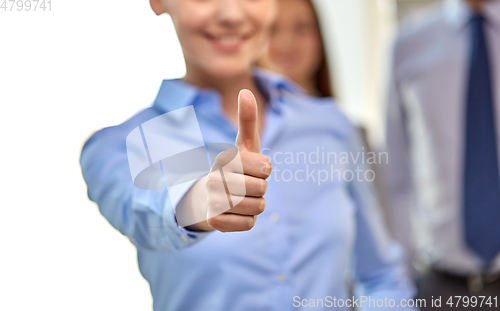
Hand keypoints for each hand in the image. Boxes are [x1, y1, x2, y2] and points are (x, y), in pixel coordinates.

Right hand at [204, 89, 271, 231]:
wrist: (207, 199)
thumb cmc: (233, 169)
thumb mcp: (243, 145)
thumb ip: (247, 120)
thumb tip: (245, 91)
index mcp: (225, 158)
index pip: (266, 167)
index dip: (264, 170)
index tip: (252, 169)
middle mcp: (214, 179)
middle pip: (262, 188)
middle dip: (260, 188)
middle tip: (245, 186)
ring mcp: (213, 201)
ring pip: (258, 207)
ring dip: (255, 205)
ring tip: (240, 199)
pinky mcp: (215, 222)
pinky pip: (249, 224)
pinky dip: (247, 220)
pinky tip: (235, 213)